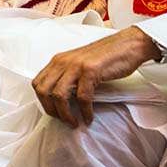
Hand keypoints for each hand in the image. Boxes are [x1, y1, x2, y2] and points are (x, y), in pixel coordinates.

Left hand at [30, 26, 160, 127]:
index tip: (54, 112)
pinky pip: (82, 97)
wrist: (128, 44)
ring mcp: (76, 65)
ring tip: (74, 122)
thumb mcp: (80, 65)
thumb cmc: (107, 57)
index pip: (38, 83)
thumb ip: (68, 77)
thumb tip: (62, 101)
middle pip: (43, 91)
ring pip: (59, 95)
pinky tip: (89, 117)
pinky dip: (85, 111)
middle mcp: (63, 61)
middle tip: (64, 120)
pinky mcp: (90, 70)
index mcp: (58, 60)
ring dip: (65, 114)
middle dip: (51, 110)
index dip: (43, 102)